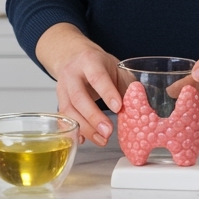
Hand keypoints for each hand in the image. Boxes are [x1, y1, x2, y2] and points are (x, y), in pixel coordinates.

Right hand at [35, 23, 122, 145]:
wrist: (75, 58)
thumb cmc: (99, 65)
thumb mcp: (116, 68)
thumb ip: (127, 86)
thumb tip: (140, 109)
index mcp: (89, 61)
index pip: (97, 77)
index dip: (107, 93)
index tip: (118, 108)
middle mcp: (72, 74)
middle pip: (79, 97)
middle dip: (93, 117)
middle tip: (108, 131)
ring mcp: (62, 88)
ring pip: (69, 110)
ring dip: (86, 128)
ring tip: (102, 139)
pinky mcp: (59, 101)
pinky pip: (63, 119)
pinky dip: (74, 131)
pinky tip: (85, 140)